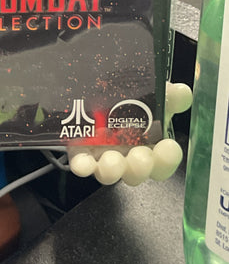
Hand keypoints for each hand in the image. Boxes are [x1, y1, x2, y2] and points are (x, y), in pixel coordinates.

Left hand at [67, 82, 191, 185]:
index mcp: (149, 144)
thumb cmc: (125, 98)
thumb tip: (182, 92)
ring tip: (112, 161)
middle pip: (138, 171)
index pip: (164, 161)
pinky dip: (83, 166)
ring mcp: (103, 157)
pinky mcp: (81, 154)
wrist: (93, 91)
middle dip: (141, 167)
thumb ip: (167, 94)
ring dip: (113, 169)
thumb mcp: (149, 91)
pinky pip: (82, 164)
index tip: (169, 147)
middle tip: (141, 158)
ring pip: (110, 172)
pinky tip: (82, 165)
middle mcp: (128, 155)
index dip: (168, 158)